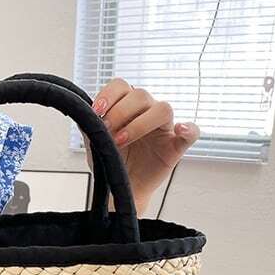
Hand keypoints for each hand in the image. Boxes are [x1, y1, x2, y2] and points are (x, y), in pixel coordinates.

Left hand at [83, 78, 199, 213]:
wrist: (121, 188)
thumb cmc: (112, 162)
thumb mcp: (95, 144)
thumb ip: (90, 128)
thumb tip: (82, 113)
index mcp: (127, 107)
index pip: (122, 86)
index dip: (109, 95)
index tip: (96, 111)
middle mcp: (146, 112)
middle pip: (141, 95)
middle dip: (120, 112)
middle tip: (107, 131)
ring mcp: (163, 128)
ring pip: (163, 109)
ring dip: (140, 123)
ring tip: (122, 140)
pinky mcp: (175, 147)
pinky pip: (192, 132)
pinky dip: (189, 129)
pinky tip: (180, 130)